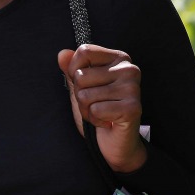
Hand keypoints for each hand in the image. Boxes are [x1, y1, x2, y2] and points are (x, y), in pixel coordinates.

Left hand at [57, 44, 147, 172]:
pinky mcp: (132, 107)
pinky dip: (95, 120)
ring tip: (101, 113)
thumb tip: (62, 54)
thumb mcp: (81, 87)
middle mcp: (129, 69)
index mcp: (118, 58)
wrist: (115, 142)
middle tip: (96, 104)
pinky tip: (107, 122)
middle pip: (81, 76)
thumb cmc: (99, 111)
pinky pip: (95, 110)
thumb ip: (72, 69)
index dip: (74, 70)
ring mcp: (132, 88)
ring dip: (87, 110)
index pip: (84, 51)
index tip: (85, 85)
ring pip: (85, 95)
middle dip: (80, 95)